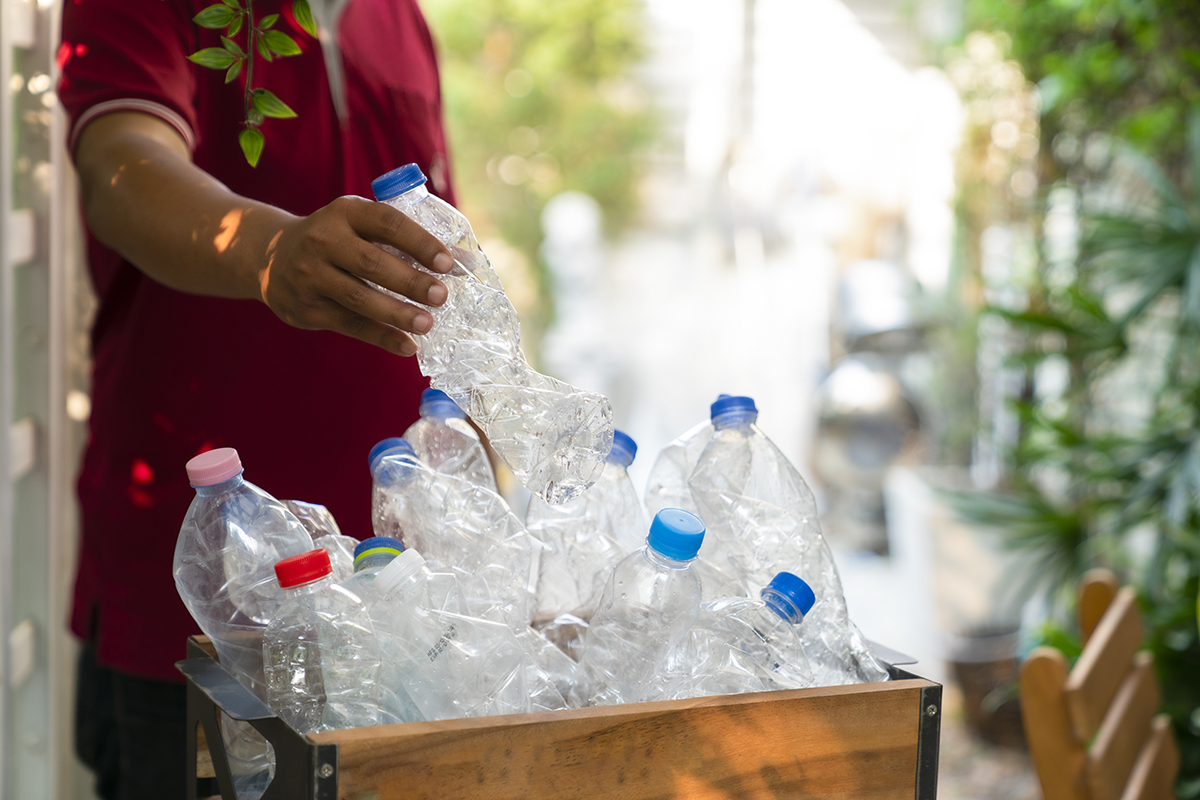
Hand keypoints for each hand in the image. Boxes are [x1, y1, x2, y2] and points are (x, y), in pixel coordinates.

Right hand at [261, 196, 454, 355]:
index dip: (419, 242)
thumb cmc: (337, 240)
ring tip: (427, 324)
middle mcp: (322, 240)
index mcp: (345, 212)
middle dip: (410, 281)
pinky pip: (349, 324)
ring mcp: (309, 275)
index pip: (387, 223)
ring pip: (359, 297)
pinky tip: (407, 346)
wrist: (269, 255)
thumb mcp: (360, 226)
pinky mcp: (305, 307)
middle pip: (372, 263)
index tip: (448, 262)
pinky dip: (380, 336)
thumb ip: (404, 240)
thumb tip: (466, 263)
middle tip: (442, 296)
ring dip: (397, 313)